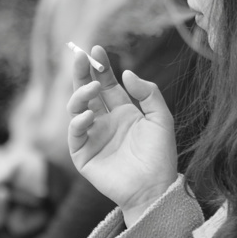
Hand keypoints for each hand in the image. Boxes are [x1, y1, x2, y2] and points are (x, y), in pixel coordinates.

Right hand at [67, 45, 177, 227]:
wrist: (155, 188)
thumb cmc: (160, 156)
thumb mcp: (161, 119)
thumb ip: (148, 94)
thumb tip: (127, 73)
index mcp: (123, 112)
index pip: (107, 84)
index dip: (101, 67)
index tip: (97, 50)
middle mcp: (105, 121)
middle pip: (87, 91)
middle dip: (82, 73)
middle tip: (81, 56)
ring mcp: (92, 137)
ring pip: (77, 108)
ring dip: (81, 94)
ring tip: (93, 88)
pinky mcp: (83, 154)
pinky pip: (76, 133)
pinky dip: (79, 122)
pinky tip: (90, 115)